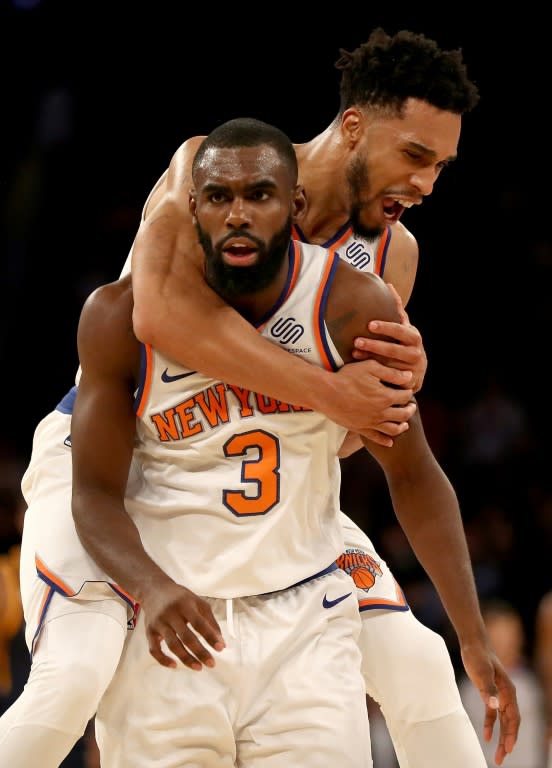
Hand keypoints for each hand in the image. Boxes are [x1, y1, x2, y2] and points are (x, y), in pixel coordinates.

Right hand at [142, 579, 224, 669]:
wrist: (154, 590)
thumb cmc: (180, 598)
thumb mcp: (197, 602)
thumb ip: (210, 621)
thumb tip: (221, 642)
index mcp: (185, 604)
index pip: (199, 623)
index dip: (210, 636)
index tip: (220, 648)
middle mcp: (170, 614)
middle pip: (186, 637)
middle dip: (200, 652)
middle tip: (212, 664)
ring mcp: (159, 623)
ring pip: (172, 645)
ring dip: (186, 659)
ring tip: (199, 667)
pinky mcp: (149, 631)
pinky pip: (154, 650)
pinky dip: (163, 660)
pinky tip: (174, 665)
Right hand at [326, 359, 415, 447]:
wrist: (326, 393)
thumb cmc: (347, 377)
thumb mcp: (370, 368)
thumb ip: (391, 373)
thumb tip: (409, 376)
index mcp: (386, 396)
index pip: (406, 396)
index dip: (409, 392)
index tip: (407, 390)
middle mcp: (381, 412)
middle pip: (404, 414)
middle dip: (410, 409)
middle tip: (411, 406)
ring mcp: (371, 422)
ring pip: (393, 429)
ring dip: (402, 426)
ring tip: (405, 424)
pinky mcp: (361, 429)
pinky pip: (376, 438)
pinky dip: (385, 441)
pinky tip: (390, 442)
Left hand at [352, 284, 426, 393]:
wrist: (415, 372)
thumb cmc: (405, 344)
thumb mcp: (404, 328)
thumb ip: (396, 310)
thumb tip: (388, 285)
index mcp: (413, 336)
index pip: (400, 330)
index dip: (386, 327)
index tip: (370, 324)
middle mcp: (415, 352)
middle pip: (394, 349)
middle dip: (375, 345)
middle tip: (357, 340)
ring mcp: (410, 368)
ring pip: (388, 364)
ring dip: (371, 358)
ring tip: (354, 352)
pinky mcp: (405, 381)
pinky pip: (387, 376)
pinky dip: (374, 371)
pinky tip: (360, 367)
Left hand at [460, 641, 519, 764]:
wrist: (473, 643)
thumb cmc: (478, 656)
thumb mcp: (481, 672)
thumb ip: (488, 690)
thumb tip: (495, 706)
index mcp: (508, 691)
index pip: (514, 718)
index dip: (512, 735)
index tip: (508, 749)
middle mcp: (507, 695)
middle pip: (510, 723)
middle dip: (507, 741)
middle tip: (501, 759)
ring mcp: (499, 694)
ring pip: (503, 721)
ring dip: (501, 737)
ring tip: (498, 755)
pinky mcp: (489, 693)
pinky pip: (493, 714)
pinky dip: (491, 725)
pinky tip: (487, 737)